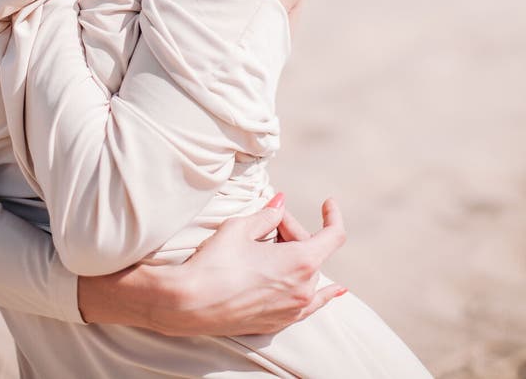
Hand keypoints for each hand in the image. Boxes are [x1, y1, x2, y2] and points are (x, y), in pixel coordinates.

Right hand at [77, 196, 346, 335]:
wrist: (189, 304)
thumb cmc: (215, 262)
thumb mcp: (241, 227)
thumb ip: (268, 215)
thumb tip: (280, 202)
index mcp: (300, 262)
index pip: (333, 235)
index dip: (332, 215)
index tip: (327, 202)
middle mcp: (303, 289)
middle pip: (311, 250)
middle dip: (291, 232)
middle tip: (263, 225)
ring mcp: (292, 310)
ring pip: (306, 274)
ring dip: (293, 256)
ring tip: (267, 246)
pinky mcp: (278, 322)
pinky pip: (309, 303)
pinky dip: (323, 294)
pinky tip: (336, 291)